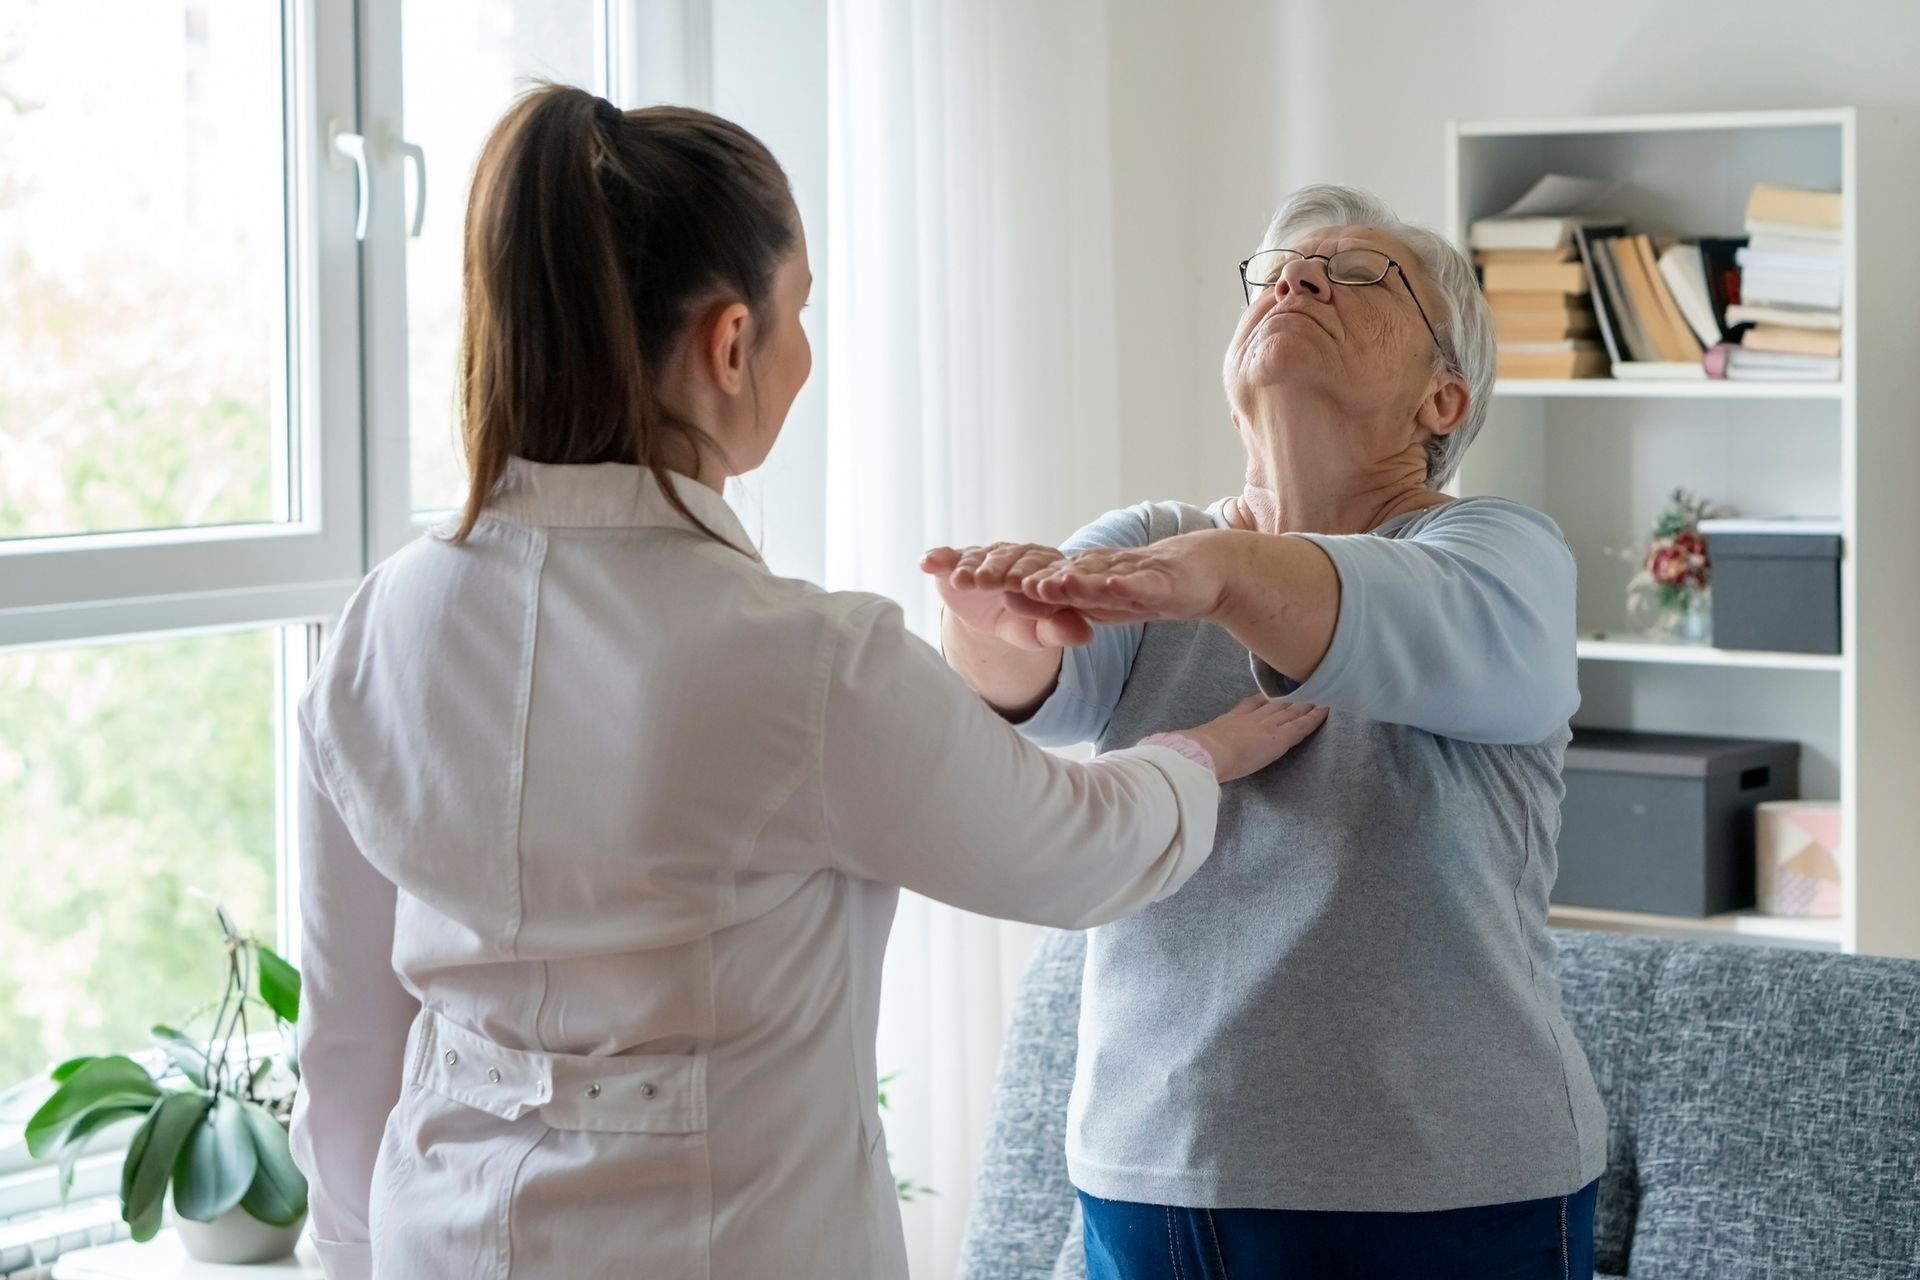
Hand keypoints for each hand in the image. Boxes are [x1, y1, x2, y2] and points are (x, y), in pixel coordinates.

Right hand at [921, 543, 1095, 648]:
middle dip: (997, 569)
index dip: (1033, 578)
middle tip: (987, 582)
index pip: (1042, 567)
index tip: (1027, 589)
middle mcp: (1017, 553)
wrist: (991, 617)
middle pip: (1009, 558)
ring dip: (969, 566)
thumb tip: (1085, 634)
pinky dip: (938, 558)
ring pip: (979, 557)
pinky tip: (928, 563)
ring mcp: (986, 554)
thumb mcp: (1040, 632)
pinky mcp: (958, 559)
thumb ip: (1061, 631)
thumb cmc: (1024, 622)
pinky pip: (948, 556)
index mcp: (1045, 565)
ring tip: (961, 580)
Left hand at [1015, 531, 1236, 626]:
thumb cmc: (1156, 587)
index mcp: (1091, 578)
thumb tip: (1029, 601)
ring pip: (1097, 578)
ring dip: (1072, 583)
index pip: (1049, 583)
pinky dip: (1120, 584)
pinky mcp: (1162, 582)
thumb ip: (1076, 603)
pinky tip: (1105, 584)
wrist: (1208, 569)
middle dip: (1033, 582)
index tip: (981, 587)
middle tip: (999, 583)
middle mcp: (1107, 571)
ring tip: (1044, 586)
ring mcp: (1134, 574)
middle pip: (1065, 577)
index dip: (1016, 586)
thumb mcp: (1111, 603)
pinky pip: (1139, 584)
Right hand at [1174, 696, 1327, 782]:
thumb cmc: (1194, 753)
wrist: (1204, 754)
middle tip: (1303, 687)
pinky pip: (1301, 726)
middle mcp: (1250, 719)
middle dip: (1288, 697)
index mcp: (1228, 721)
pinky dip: (1314, 717)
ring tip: (1320, 694)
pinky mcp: (1279, 738)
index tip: (1270, 692)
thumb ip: (1194, 745)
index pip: (1249, 706)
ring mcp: (1266, 726)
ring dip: (1305, 703)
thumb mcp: (1193, 745)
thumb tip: (1178, 751)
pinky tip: (1326, 710)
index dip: (1262, 698)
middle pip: (1274, 704)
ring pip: (1290, 711)